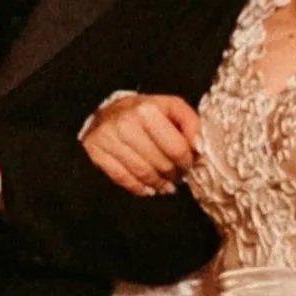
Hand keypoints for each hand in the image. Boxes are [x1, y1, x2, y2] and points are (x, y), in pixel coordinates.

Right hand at [82, 93, 201, 196]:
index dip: (187, 161)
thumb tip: (199, 148)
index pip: (176, 148)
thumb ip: (190, 123)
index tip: (189, 164)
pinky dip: (138, 187)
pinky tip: (148, 188)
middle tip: (177, 175)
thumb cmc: (145, 111)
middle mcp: (125, 123)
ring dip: (158, 183)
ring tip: (166, 185)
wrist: (108, 109)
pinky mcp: (95, 151)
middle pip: (160, 163)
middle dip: (173, 173)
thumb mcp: (170, 107)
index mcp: (147, 109)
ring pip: (142, 173)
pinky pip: (122, 178)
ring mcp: (108, 138)